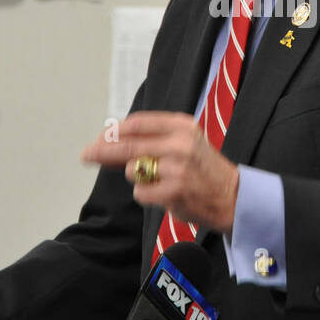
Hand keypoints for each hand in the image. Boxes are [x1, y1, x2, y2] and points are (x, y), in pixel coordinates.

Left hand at [81, 111, 239, 233]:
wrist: (232, 197)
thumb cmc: (202, 170)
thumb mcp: (184, 143)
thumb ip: (151, 141)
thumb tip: (108, 141)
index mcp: (182, 126)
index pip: (138, 123)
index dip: (115, 130)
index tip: (100, 137)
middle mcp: (180, 143)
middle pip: (128, 145)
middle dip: (102, 150)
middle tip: (86, 154)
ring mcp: (177, 168)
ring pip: (133, 171)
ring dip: (138, 178)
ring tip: (160, 181)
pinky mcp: (174, 191)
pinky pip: (140, 192)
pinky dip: (146, 195)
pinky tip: (164, 195)